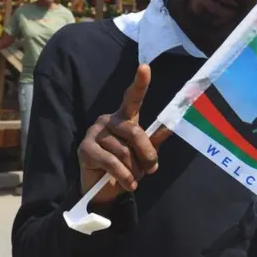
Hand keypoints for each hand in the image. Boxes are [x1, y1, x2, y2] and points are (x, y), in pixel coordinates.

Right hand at [77, 65, 171, 203]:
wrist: (103, 189)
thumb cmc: (126, 166)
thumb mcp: (143, 153)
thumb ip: (154, 140)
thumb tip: (171, 126)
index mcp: (125, 117)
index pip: (133, 98)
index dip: (140, 83)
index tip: (145, 67)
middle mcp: (108, 120)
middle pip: (135, 132)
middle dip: (147, 154)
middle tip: (151, 169)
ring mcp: (95, 132)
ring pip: (124, 151)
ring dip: (134, 169)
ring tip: (133, 177)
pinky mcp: (85, 148)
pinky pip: (111, 162)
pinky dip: (123, 176)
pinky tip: (128, 184)